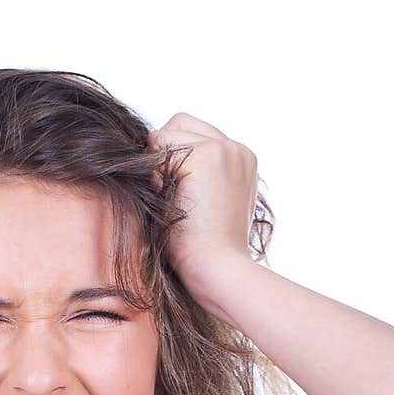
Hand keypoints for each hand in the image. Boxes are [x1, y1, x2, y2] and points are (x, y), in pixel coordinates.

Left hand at [148, 113, 258, 304]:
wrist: (218, 271)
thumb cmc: (203, 253)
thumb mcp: (202, 206)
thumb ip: (191, 178)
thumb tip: (153, 162)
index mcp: (241, 160)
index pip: (194, 133)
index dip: (173, 158)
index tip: (173, 193)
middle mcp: (238, 149)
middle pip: (179, 123)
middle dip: (163, 153)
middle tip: (164, 192)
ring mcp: (225, 149)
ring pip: (168, 133)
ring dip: (159, 165)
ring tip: (169, 200)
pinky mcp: (207, 157)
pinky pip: (160, 150)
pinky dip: (156, 176)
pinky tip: (168, 202)